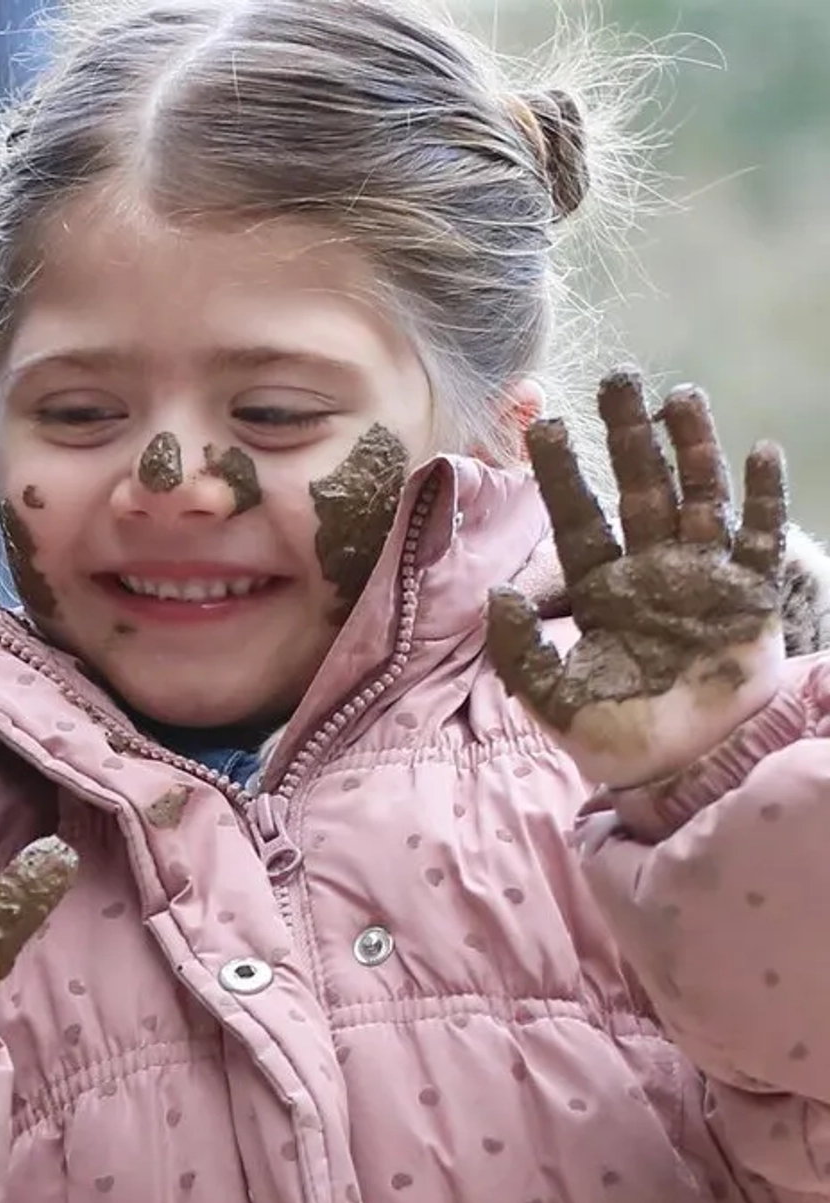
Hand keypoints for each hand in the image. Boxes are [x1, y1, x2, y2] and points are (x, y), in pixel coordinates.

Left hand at [487, 372, 786, 788]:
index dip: (563, 473)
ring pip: (699, 495)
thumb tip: (496, 594)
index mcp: (603, 592)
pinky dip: (762, 496)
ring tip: (679, 395)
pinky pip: (760, 536)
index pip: (578, 519)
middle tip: (617, 378)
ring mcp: (705, 577)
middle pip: (640, 487)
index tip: (546, 426)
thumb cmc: (617, 738)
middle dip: (628, 435)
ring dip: (692, 446)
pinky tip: (756, 453)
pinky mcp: (751, 594)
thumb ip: (521, 650)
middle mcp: (654, 571)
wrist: (684, 768)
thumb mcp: (553, 699)